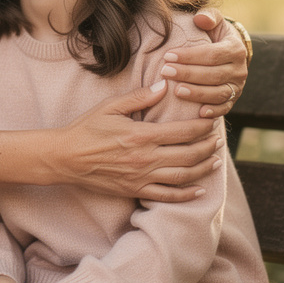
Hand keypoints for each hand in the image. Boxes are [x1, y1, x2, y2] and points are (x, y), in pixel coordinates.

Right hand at [53, 82, 219, 201]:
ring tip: (215, 161)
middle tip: (218, 140)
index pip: (183, 132)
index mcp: (141, 135)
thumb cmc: (86, 129)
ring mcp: (141, 177)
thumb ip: (139, 97)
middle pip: (189, 154)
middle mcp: (146, 158)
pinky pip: (166, 197)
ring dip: (203, 168)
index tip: (211, 121)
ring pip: (183, 176)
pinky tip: (199, 190)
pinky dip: (186, 195)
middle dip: (208, 147)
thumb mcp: (110, 107)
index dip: (202, 127)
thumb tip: (164, 85)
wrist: (65, 158)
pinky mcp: (135, 191)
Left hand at [162, 8, 248, 118]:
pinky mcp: (233, 100)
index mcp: (235, 49)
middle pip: (213, 75)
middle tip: (165, 72)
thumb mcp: (215, 22)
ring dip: (197, 93)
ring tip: (176, 91)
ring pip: (218, 93)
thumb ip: (209, 16)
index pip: (211, 54)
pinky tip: (198, 113)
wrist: (229, 53)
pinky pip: (224, 108)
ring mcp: (237, 87)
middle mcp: (239, 70)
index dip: (189, 56)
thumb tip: (200, 18)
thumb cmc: (215, 36)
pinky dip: (213, 112)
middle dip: (188, 74)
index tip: (168, 55)